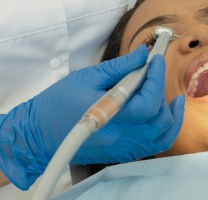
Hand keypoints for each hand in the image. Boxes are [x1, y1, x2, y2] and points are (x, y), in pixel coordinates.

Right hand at [0, 46, 184, 188]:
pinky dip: (163, 129)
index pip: (147, 102)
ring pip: (161, 136)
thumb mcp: (86, 77)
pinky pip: (153, 145)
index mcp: (109, 117)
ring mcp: (122, 149)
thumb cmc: (57, 104)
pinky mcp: (121, 153)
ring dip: (169, 114)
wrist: (38, 134)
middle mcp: (119, 137)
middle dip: (161, 91)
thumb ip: (119, 67)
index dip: (156, 78)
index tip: (155, 59)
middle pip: (158, 119)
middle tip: (153, 71)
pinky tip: (162, 112)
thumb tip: (142, 54)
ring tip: (167, 94)